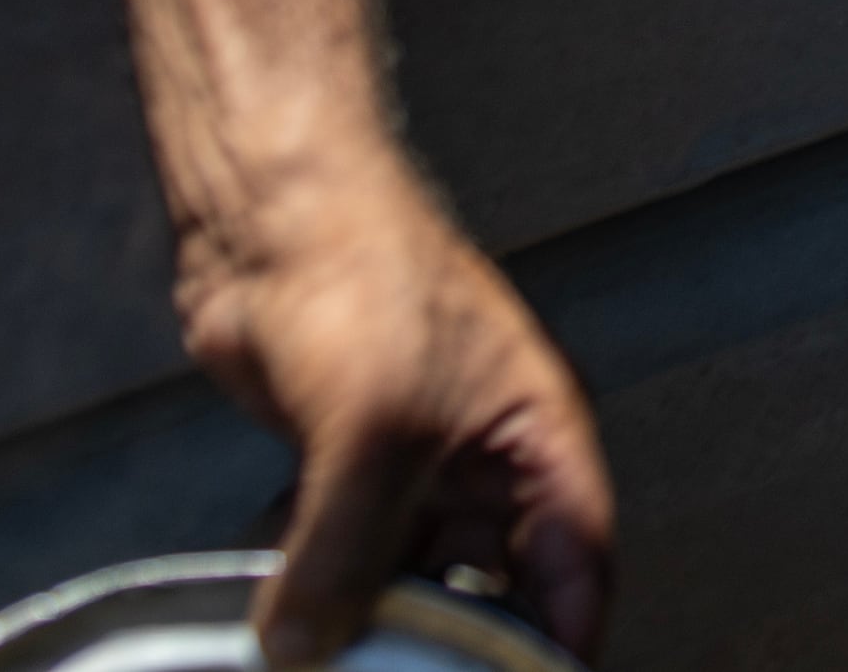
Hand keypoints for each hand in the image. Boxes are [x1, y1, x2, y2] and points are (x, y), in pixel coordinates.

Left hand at [181, 172, 614, 667]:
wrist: (270, 219)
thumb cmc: (363, 275)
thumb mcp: (373, 434)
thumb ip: (346, 554)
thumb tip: (305, 645)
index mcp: (535, 436)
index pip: (577, 566)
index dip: (562, 640)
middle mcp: (483, 454)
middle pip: (488, 582)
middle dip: (449, 638)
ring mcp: (412, 456)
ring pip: (404, 573)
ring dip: (365, 612)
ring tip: (330, 646)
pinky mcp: (340, 459)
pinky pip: (338, 551)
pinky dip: (309, 580)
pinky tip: (275, 594)